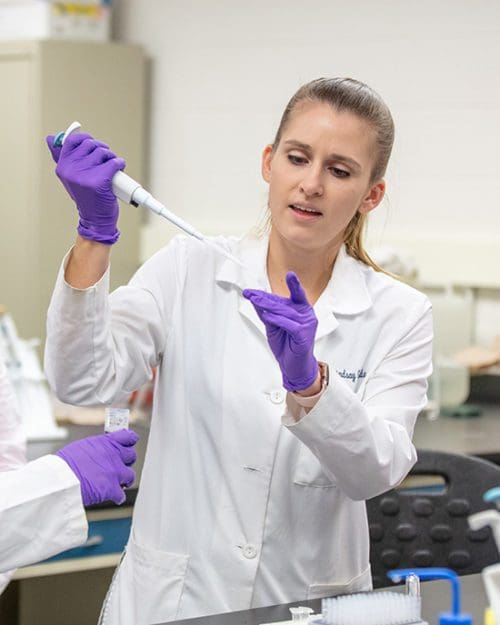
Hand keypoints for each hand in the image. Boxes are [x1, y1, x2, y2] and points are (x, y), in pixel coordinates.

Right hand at [45, 133, 125, 243]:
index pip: (72, 140)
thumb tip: (51, 138)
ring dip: (111, 158)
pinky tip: (119, 170)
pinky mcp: (99, 181)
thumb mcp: (70, 178)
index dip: (85, 138)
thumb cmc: (86, 198)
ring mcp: (84, 175)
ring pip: (103, 152)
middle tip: (106, 159)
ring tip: (111, 168)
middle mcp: (71, 170)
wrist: (95, 220)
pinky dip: (120, 164)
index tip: (93, 143)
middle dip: (102, 150)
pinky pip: (114, 163)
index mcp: (62, 167)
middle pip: (91, 144)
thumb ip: (63, 158)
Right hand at [55, 430, 138, 505]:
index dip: (130, 441)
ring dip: (124, 480)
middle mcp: (114, 455)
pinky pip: (122, 495)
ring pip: (130, 476)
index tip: (128, 444)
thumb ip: (98, 447)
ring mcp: (115, 472)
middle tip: (119, 466)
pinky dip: (117, 497)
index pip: (129, 437)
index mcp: (107, 442)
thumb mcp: (82, 446)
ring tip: (118, 483)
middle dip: (126, 462)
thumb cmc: (65, 463)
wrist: (60, 480)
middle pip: (131, 456)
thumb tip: (102, 451)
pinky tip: (112, 497)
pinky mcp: (112, 489)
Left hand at [243, 272, 318, 390]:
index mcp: (302, 309)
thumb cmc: (286, 345)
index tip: (290, 274)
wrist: (293, 366)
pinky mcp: (304, 335)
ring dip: (269, 307)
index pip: (296, 294)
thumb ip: (266, 313)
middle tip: (250, 294)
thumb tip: (256, 299)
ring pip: (286, 312)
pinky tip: (268, 316)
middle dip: (265, 298)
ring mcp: (308, 325)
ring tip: (255, 301)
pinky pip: (290, 325)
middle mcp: (307, 315)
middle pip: (285, 303)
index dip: (292, 284)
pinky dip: (278, 320)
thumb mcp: (273, 326)